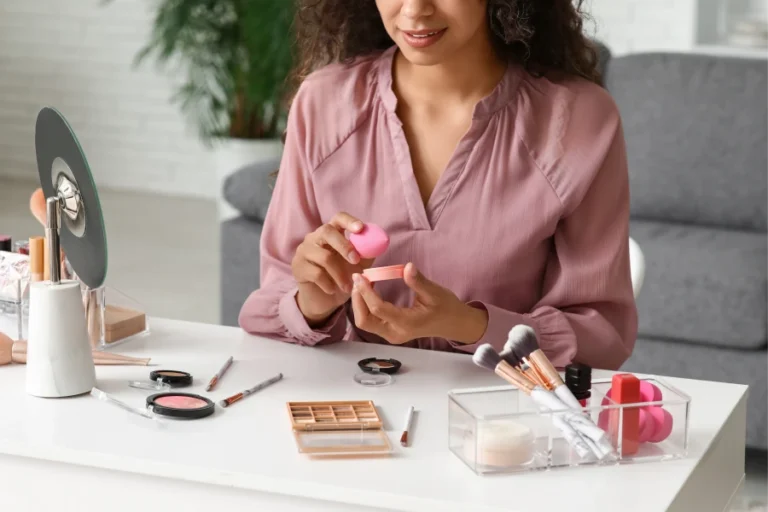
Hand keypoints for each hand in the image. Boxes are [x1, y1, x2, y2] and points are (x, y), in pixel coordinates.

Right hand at [292, 212, 373, 324]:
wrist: (324, 300)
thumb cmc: (342, 277)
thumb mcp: (358, 266)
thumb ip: (367, 254)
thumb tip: (379, 244)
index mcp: (331, 233)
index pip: (338, 218)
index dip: (349, 221)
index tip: (360, 228)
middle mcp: (315, 237)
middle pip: (327, 231)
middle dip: (344, 246)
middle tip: (356, 260)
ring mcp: (304, 251)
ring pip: (324, 257)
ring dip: (340, 274)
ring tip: (347, 287)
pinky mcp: (297, 267)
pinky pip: (316, 273)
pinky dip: (328, 284)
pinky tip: (332, 290)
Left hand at [350, 263, 487, 343]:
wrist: (454, 324)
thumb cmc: (446, 307)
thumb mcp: (435, 292)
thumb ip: (419, 281)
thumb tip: (407, 266)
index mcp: (406, 323)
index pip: (378, 309)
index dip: (366, 292)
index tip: (360, 276)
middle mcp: (395, 333)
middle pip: (365, 321)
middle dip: (357, 300)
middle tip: (359, 280)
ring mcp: (392, 335)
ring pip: (365, 323)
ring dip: (359, 304)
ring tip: (362, 284)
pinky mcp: (390, 332)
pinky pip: (371, 322)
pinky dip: (365, 307)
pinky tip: (369, 291)